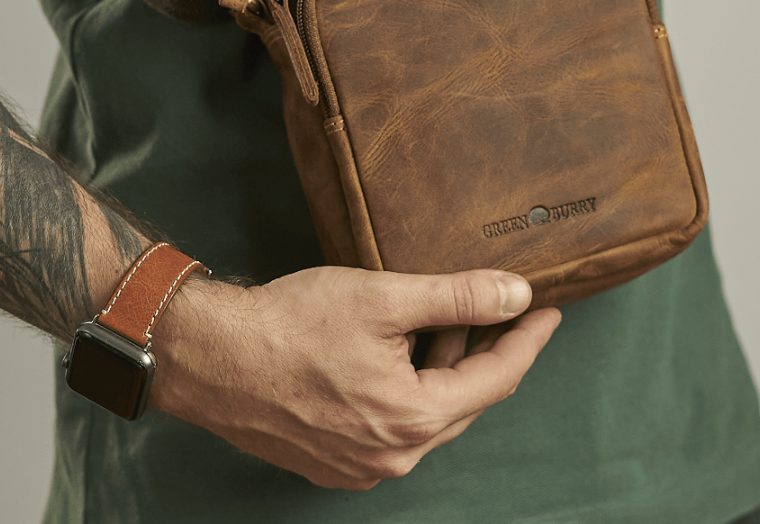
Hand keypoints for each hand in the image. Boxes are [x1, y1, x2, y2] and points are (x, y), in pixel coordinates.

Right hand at [150, 265, 560, 489]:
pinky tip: (404, 351)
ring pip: (428, 413)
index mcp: (413, 418)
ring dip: (447, 369)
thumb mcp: (385, 297)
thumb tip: (516, 293)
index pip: (497, 380)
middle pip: (465, 400)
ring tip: (451, 321)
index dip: (528, 340)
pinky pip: (393, 425)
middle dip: (490, 353)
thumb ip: (458, 297)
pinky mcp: (333, 461)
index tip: (549, 312)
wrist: (210, 357)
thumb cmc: (290, 325)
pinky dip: (410, 388)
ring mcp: (360, 465)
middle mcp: (392, 455)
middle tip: (506, 312)